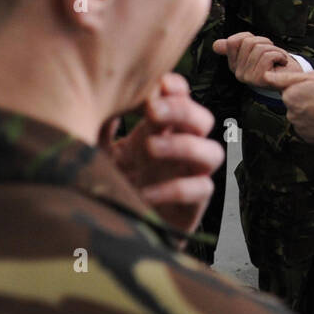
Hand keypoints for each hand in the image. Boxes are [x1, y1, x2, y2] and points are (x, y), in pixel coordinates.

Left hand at [102, 73, 223, 239]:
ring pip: (213, 152)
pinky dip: (175, 189)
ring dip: (185, 145)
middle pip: (203, 119)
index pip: (182, 98)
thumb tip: (100, 97)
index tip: (159, 83)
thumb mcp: (100, 151)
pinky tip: (146, 192)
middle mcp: (182, 148)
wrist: (119, 230)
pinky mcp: (194, 204)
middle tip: (152, 111)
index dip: (177, 88)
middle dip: (182, 110)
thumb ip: (100, 126)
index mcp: (162, 129)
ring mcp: (191, 175)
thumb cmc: (112, 182)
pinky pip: (200, 189)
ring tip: (150, 148)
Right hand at [212, 31, 293, 87]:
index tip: (259, 45)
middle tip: (272, 52)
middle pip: (248, 43)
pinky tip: (282, 63)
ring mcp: (248, 78)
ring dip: (275, 50)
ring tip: (278, 59)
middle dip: (265, 43)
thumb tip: (216, 45)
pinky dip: (280, 56)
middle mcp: (238, 73)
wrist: (292, 78)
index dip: (248, 37)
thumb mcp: (255, 51)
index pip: (233, 41)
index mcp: (234, 65)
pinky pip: (268, 56)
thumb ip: (237, 46)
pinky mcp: (260, 80)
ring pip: (260, 49)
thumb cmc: (274, 62)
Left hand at [264, 68, 313, 143]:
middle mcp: (290, 112)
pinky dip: (313, 126)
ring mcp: (298, 126)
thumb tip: (266, 77)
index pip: (287, 90)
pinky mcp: (306, 137)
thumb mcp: (313, 76)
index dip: (301, 88)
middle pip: (293, 104)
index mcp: (290, 95)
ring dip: (308, 114)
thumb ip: (286, 77)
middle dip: (304, 101)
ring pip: (299, 117)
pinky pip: (306, 129)